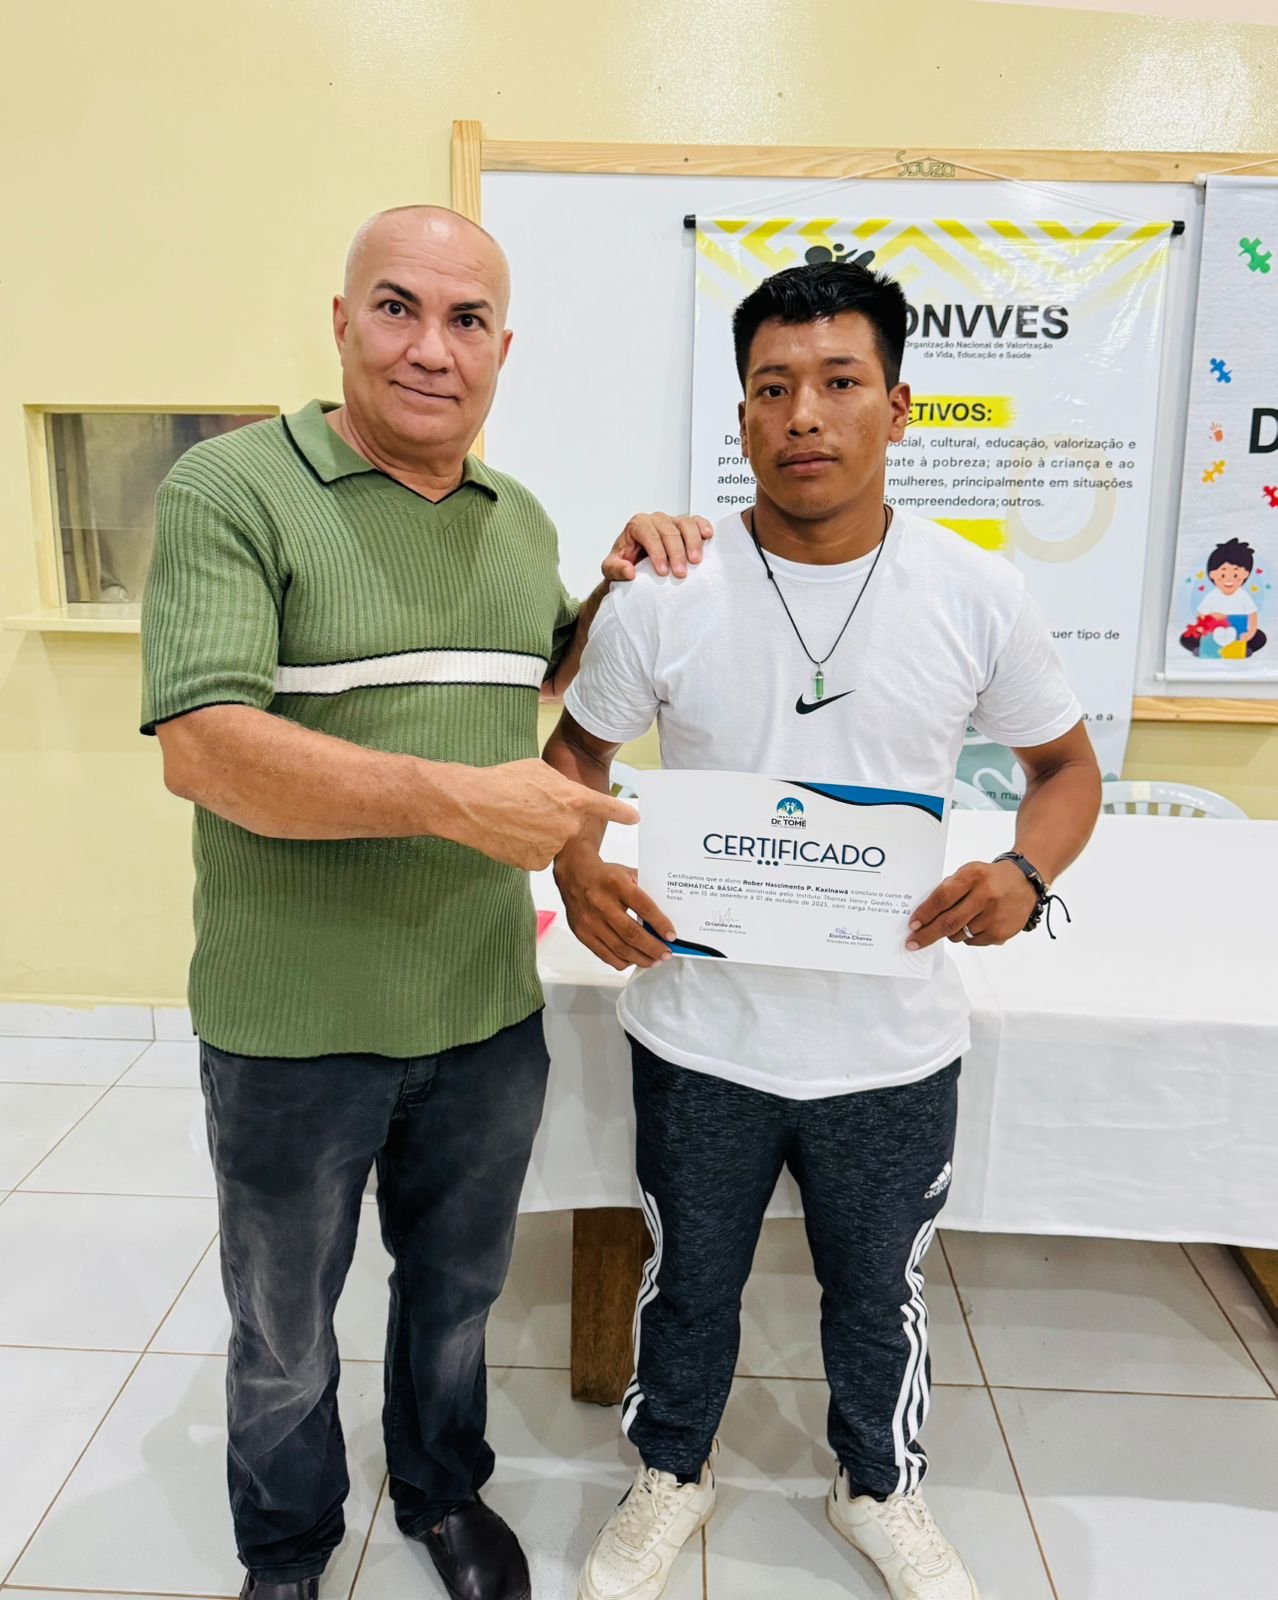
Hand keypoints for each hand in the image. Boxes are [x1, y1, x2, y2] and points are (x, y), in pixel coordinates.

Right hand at [447, 760, 638, 871]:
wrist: (473, 805)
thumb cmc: (502, 781)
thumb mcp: (538, 770)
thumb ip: (559, 783)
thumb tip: (563, 791)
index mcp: (572, 799)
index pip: (605, 806)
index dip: (621, 813)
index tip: (635, 818)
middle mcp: (568, 826)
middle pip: (569, 827)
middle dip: (554, 820)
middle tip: (529, 809)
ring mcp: (554, 848)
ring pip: (552, 843)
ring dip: (538, 835)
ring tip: (515, 820)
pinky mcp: (536, 864)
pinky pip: (536, 856)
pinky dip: (525, 848)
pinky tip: (510, 835)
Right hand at [554, 848, 676, 970]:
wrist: (574, 875)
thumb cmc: (604, 876)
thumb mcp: (627, 873)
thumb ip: (645, 891)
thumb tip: (665, 915)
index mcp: (616, 884)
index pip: (643, 907)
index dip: (660, 924)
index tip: (671, 936)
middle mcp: (601, 903)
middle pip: (631, 933)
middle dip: (653, 948)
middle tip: (666, 954)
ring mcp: (590, 921)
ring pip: (619, 948)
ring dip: (641, 958)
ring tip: (654, 961)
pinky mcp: (582, 934)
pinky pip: (605, 955)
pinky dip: (622, 961)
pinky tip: (633, 959)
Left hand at [603, 513, 713, 581]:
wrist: (636, 565)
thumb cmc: (625, 563)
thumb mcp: (611, 569)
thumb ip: (615, 569)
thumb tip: (629, 571)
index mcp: (637, 526)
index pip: (648, 534)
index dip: (657, 552)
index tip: (662, 571)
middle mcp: (655, 520)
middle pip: (669, 530)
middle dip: (676, 552)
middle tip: (680, 572)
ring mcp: (672, 521)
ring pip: (685, 524)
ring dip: (692, 542)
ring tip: (695, 560)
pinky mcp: (685, 526)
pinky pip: (696, 521)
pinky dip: (703, 527)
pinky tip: (707, 537)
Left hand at [906, 859, 1038, 949]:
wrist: (1025, 882)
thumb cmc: (990, 878)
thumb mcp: (968, 872)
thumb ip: (949, 889)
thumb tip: (925, 914)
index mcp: (974, 876)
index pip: (943, 898)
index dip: (925, 913)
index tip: (913, 924)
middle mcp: (986, 896)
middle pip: (949, 922)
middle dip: (927, 934)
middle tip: (913, 942)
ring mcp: (995, 916)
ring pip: (959, 934)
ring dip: (949, 933)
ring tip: (956, 921)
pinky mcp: (1001, 932)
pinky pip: (973, 942)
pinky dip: (967, 937)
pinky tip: (975, 924)